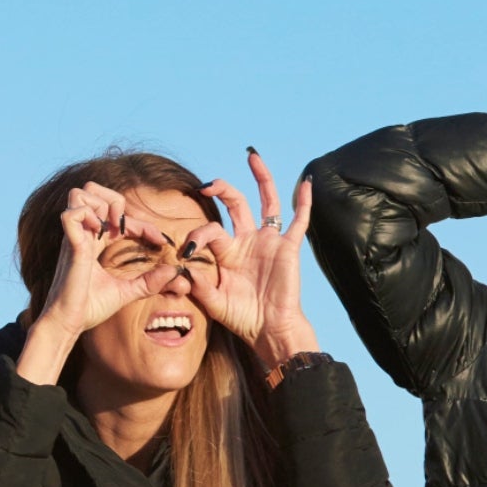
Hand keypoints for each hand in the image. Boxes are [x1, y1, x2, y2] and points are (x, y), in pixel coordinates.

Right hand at [15, 185, 175, 384]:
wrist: (69, 324)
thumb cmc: (90, 308)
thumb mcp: (126, 292)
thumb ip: (149, 282)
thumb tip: (175, 271)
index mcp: (93, 242)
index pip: (117, 216)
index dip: (142, 224)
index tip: (160, 241)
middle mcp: (83, 235)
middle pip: (91, 190)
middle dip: (113, 199)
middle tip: (125, 225)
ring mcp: (75, 237)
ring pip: (79, 194)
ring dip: (100, 203)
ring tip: (112, 227)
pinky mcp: (71, 247)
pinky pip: (71, 215)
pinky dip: (87, 216)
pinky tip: (100, 234)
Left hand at [191, 149, 319, 378]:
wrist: (269, 330)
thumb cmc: (241, 317)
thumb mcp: (212, 300)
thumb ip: (196, 283)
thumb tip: (179, 266)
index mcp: (227, 252)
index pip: (210, 230)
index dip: (196, 236)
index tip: (185, 251)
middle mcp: (247, 241)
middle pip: (235, 204)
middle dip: (221, 190)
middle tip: (206, 185)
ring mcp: (269, 241)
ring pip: (267, 203)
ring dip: (260, 179)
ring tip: (252, 156)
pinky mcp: (289, 247)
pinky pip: (299, 220)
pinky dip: (304, 202)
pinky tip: (306, 182)